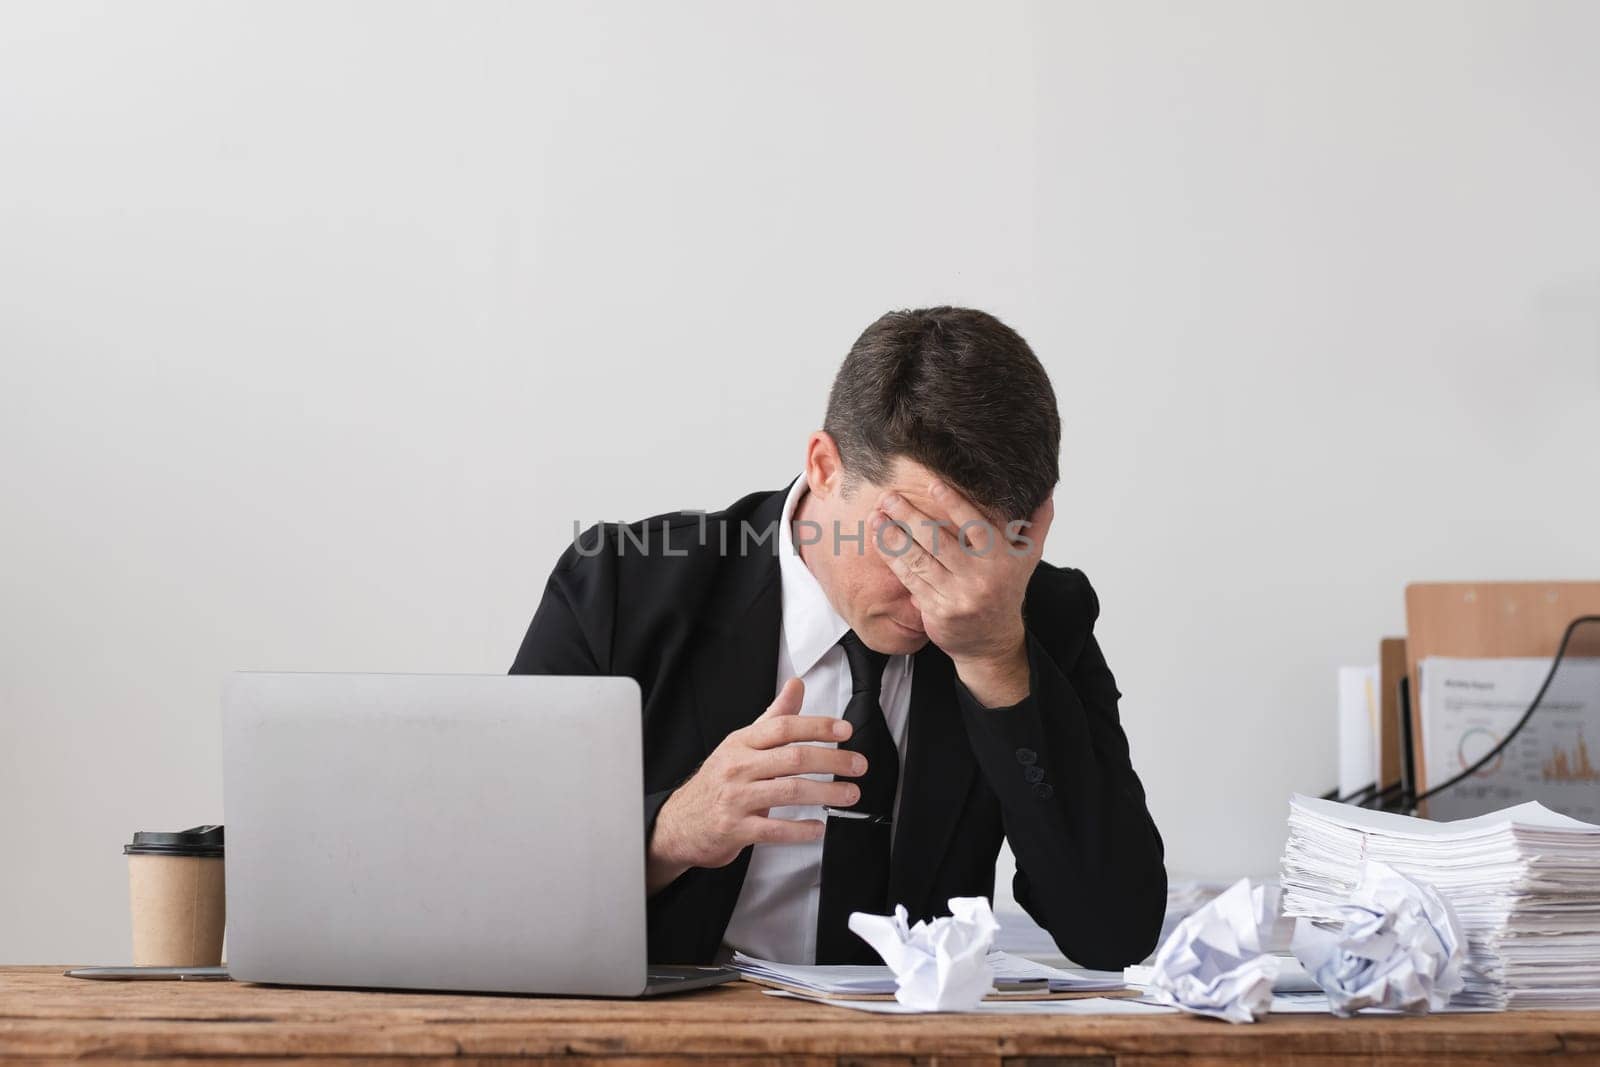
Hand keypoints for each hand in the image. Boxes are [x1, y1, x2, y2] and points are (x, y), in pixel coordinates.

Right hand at [646, 678, 865, 893]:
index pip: (782, 727)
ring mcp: (736, 799)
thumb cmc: (717, 781)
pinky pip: (775, 830)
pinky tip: (819, 827)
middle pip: (792, 758)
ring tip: (849, 794)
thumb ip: (774, 717)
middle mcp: (738, 768)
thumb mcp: (742, 743)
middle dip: (832, 761)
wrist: (680, 823)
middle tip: (858, 764)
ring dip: (826, 793)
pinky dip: (801, 829)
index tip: (844, 731)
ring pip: (789, 792)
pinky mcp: (736, 829)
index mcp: (741, 743)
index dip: (816, 726)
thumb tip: (796, 685)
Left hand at [874, 481, 1053, 705]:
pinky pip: (910, 578)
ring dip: (894, 535)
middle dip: (910, 516)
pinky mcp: (936, 609)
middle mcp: (980, 577)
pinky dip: (893, 557)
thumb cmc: (1006, 589)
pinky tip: (880, 540)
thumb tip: (1048, 488)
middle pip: (939, 540)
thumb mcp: (1027, 558)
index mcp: (1002, 559)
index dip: (953, 504)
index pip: (976, 526)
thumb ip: (1037, 522)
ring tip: (876, 515)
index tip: (932, 484)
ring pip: (919, 559)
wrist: (991, 641)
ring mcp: (956, 595)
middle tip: (889, 496)